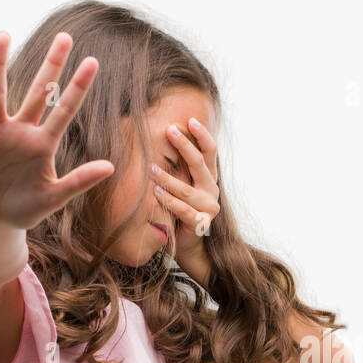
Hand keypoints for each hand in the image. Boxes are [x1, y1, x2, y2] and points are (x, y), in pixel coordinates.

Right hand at [0, 31, 113, 231]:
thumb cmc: (27, 207)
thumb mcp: (54, 197)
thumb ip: (79, 181)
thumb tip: (111, 166)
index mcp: (43, 143)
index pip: (64, 110)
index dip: (78, 87)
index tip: (93, 61)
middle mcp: (21, 131)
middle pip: (38, 92)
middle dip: (52, 65)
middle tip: (65, 36)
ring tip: (2, 35)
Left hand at [151, 118, 220, 281]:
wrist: (188, 243)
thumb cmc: (179, 209)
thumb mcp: (180, 184)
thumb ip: (176, 167)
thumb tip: (156, 136)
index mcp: (208, 177)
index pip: (210, 151)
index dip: (202, 135)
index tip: (190, 120)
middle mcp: (211, 189)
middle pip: (200, 164)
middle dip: (184, 146)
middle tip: (169, 131)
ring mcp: (209, 207)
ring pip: (187, 189)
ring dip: (168, 177)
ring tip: (151, 168)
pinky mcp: (200, 223)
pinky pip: (184, 210)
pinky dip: (169, 201)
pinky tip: (156, 193)